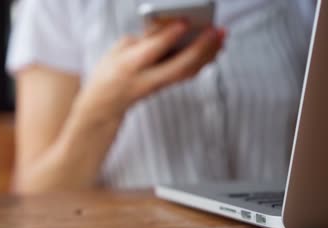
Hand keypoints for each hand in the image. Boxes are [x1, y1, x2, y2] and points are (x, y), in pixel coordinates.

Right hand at [77, 21, 225, 120]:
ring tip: (222, 35)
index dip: (170, 36)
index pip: (152, 51)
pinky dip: (204, 60)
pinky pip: (188, 74)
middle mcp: (146, 79)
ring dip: (209, 54)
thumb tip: (169, 26)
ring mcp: (158, 86)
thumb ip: (142, 39)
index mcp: (128, 66)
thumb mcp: (116, 51)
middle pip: (179, 66)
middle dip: (201, 47)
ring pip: (188, 72)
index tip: (186, 21)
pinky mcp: (165, 87)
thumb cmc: (108, 72)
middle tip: (216, 29)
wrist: (104, 105)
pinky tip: (214, 47)